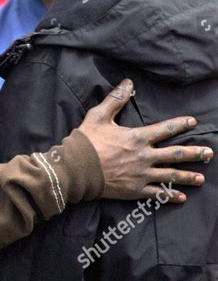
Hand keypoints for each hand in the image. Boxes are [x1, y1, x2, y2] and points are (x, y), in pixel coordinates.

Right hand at [78, 79, 213, 201]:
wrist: (76, 168)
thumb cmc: (86, 141)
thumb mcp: (99, 115)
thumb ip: (116, 99)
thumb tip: (128, 83)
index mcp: (138, 137)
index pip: (165, 129)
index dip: (180, 124)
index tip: (193, 122)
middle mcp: (144, 156)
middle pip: (175, 154)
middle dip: (194, 153)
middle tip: (209, 153)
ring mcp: (141, 174)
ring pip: (170, 175)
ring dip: (187, 176)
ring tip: (201, 179)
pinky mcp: (135, 189)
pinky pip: (156, 193)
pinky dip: (170, 195)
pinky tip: (181, 197)